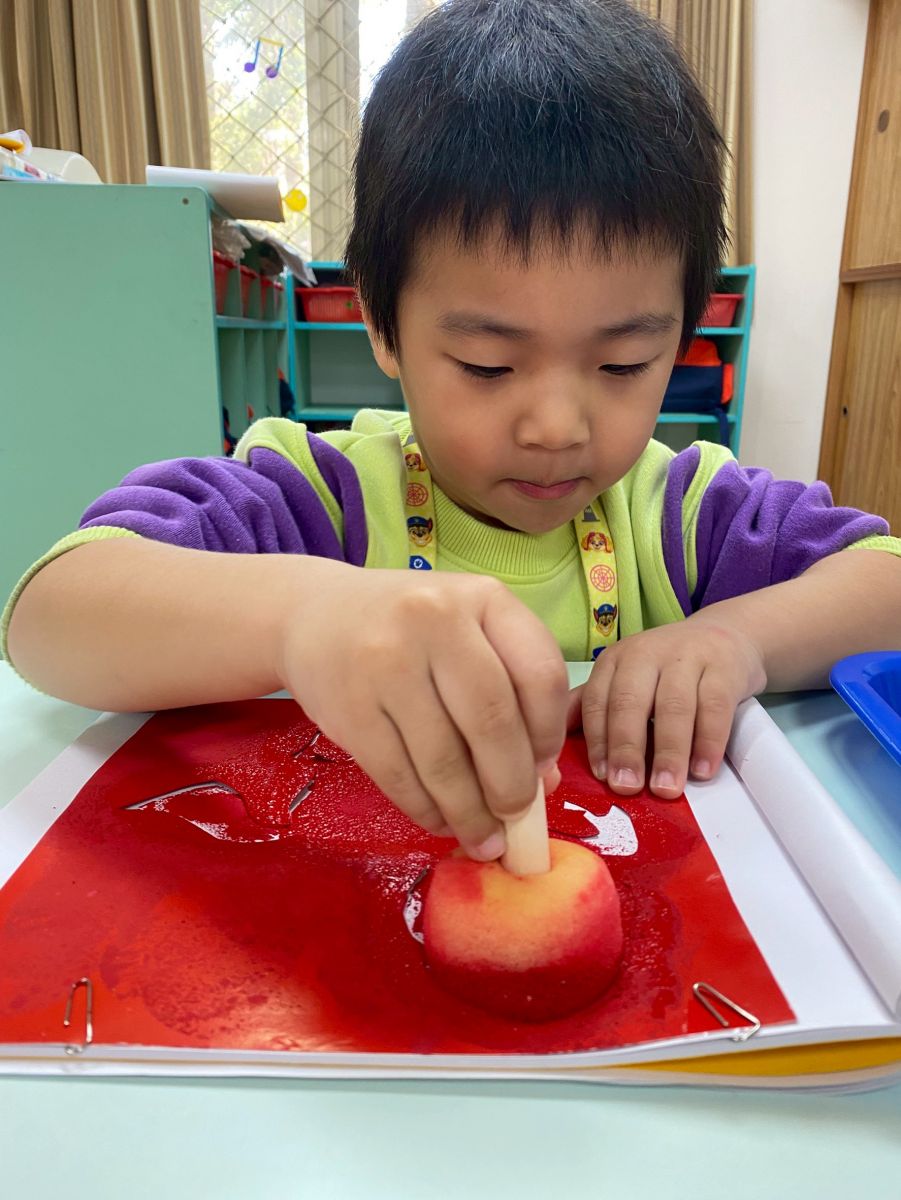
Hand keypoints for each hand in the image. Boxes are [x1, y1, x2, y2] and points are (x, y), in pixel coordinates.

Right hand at [277, 560, 568, 857]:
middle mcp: (434, 620)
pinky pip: (399, 777)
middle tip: (516, 816)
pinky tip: (441, 821)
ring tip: (484, 837)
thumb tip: (541, 780)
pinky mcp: (349, 709)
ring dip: (470, 813)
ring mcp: (385, 663)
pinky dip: (426, 811)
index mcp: (483, 598)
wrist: (312, 616)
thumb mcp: (468, 632)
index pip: (540, 675)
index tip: (542, 768)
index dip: (550, 734)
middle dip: (511, 786)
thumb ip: (511, 688)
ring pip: (444, 761)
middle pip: (492, 722)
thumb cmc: (410, 630)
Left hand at [574, 616, 766, 798]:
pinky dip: (708, 742)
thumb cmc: (668, 670)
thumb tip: (552, 747)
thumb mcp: (628, 679)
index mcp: (615, 660)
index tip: (600, 776)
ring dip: (668, 752)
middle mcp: (645, 653)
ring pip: (674, 706)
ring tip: (665, 788)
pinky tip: (702, 771)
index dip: (596, 739)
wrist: (727, 635)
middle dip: (626, 748)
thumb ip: (595, 707)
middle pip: (630, 702)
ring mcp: (686, 657)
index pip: (597, 700)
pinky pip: (714, 706)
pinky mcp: (723, 667)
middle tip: (626, 787)